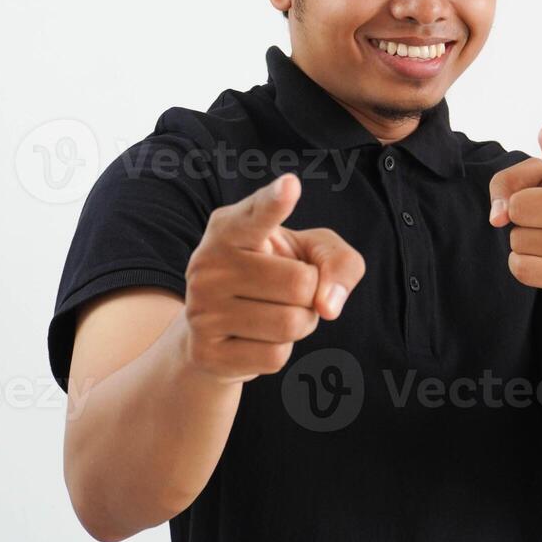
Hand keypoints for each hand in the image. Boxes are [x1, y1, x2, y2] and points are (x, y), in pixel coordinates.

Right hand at [183, 173, 365, 382]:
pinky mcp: (207, 352)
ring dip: (300, 324)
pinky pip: (276, 356)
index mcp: (230, 227)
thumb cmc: (274, 276)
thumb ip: (338, 261)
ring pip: (292, 323)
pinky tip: (255, 339)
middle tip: (284, 292)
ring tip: (273, 313)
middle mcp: (208, 263)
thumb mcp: (310, 253)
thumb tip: (328, 305)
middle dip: (310, 294)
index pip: (257, 213)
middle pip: (301, 283)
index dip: (274, 202)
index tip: (290, 185)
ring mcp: (202, 309)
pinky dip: (280, 350)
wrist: (216, 332)